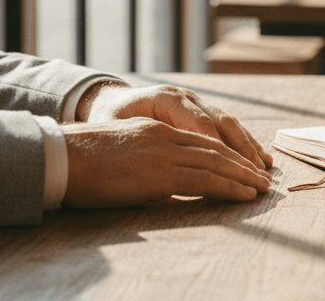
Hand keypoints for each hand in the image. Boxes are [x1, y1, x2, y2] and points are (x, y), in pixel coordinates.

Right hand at [60, 118, 271, 207]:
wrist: (61, 158)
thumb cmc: (81, 162)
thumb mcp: (122, 154)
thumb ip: (145, 161)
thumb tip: (159, 183)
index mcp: (155, 129)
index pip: (201, 139)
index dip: (226, 152)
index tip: (244, 164)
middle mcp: (165, 136)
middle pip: (216, 147)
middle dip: (242, 163)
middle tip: (263, 176)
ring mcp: (165, 153)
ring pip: (216, 162)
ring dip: (243, 176)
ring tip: (262, 187)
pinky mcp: (161, 173)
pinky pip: (205, 179)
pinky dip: (230, 186)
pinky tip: (244, 194)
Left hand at [77, 82, 271, 169]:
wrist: (108, 101)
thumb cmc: (108, 121)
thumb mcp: (117, 132)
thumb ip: (144, 146)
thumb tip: (169, 166)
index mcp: (165, 99)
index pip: (200, 127)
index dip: (221, 153)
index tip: (235, 175)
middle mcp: (185, 97)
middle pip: (221, 124)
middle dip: (242, 152)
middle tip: (259, 176)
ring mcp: (194, 100)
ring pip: (228, 123)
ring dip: (248, 147)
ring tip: (265, 168)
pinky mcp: (199, 109)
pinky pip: (225, 125)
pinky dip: (243, 141)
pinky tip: (258, 156)